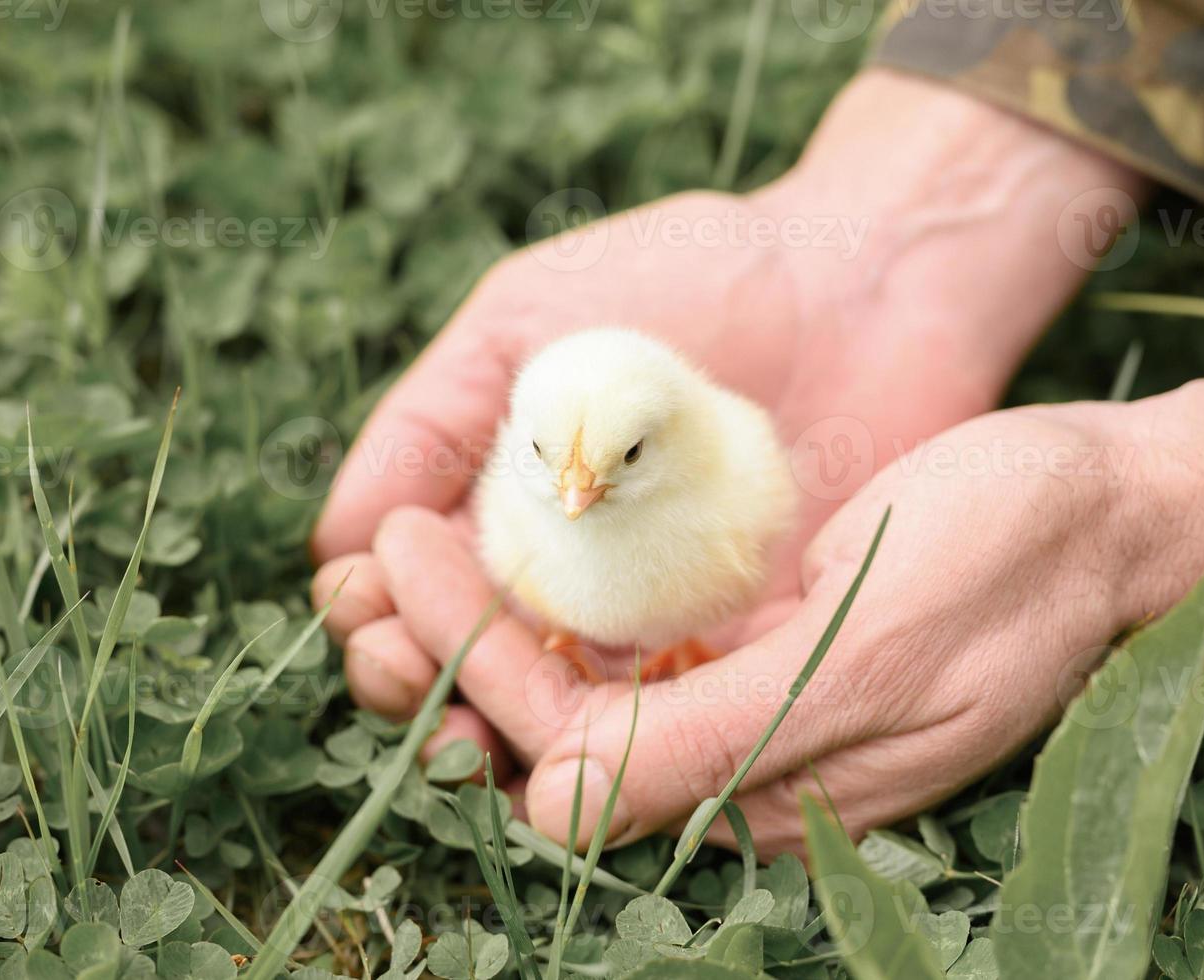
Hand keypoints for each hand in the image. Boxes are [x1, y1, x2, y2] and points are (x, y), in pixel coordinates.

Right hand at [311, 69, 1145, 754]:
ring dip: (505, 737)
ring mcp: (661, 622)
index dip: (376, 612)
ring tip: (478, 730)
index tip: (373, 598)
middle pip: (472, 668)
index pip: (411, 593)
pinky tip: (591, 742)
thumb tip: (337, 541)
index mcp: (508, 509)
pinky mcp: (751, 648)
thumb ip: (432, 421)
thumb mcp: (530, 317)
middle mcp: (574, 581)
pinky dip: (627, 748)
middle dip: (421, 684)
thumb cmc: (693, 271)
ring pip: (562, 719)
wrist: (867, 275)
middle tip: (413, 673)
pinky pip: (677, 723)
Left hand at [350, 333, 1203, 856]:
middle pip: (556, 746)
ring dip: (488, 631)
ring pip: (577, 704)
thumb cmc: (1004, 560)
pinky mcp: (762, 662)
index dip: (480, 667)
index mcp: (772, 791)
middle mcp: (747, 775)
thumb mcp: (870, 649)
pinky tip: (511, 547)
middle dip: (456, 655)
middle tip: (385, 551)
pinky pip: (627, 657)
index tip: (409, 546)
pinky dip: (554, 610)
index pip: (575, 758)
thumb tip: (555, 801)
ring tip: (415, 544)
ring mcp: (753, 718)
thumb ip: (715, 740)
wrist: (1100, 512)